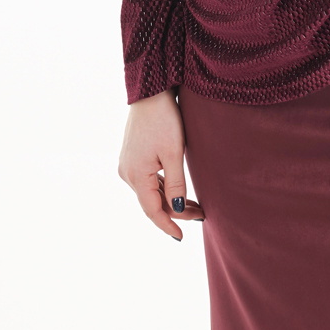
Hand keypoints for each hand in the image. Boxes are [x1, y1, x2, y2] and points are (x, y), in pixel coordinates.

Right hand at [118, 88, 203, 239]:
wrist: (151, 92)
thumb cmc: (164, 120)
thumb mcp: (173, 152)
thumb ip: (175, 183)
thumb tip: (176, 209)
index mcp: (135, 176)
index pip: (153, 211)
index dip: (168, 225)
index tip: (182, 237)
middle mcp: (127, 174)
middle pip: (153, 202)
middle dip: (176, 211)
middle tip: (201, 215)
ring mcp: (128, 165)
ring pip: (151, 191)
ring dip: (171, 200)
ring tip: (195, 205)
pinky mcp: (132, 157)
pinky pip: (148, 180)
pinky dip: (164, 188)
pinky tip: (178, 190)